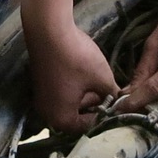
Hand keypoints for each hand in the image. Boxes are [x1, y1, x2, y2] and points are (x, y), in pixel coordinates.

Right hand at [27, 14, 117, 132]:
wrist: (48, 30)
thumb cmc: (77, 58)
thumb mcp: (102, 78)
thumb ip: (111, 94)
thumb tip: (118, 99)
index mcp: (61, 119)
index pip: (89, 127)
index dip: (105, 116)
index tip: (116, 105)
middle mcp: (47, 114)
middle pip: (77, 117)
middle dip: (94, 105)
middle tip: (108, 91)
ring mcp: (41, 99)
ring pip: (68, 104)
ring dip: (84, 95)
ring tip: (97, 80)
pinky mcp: (39, 84)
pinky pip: (60, 94)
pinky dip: (73, 88)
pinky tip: (83, 73)